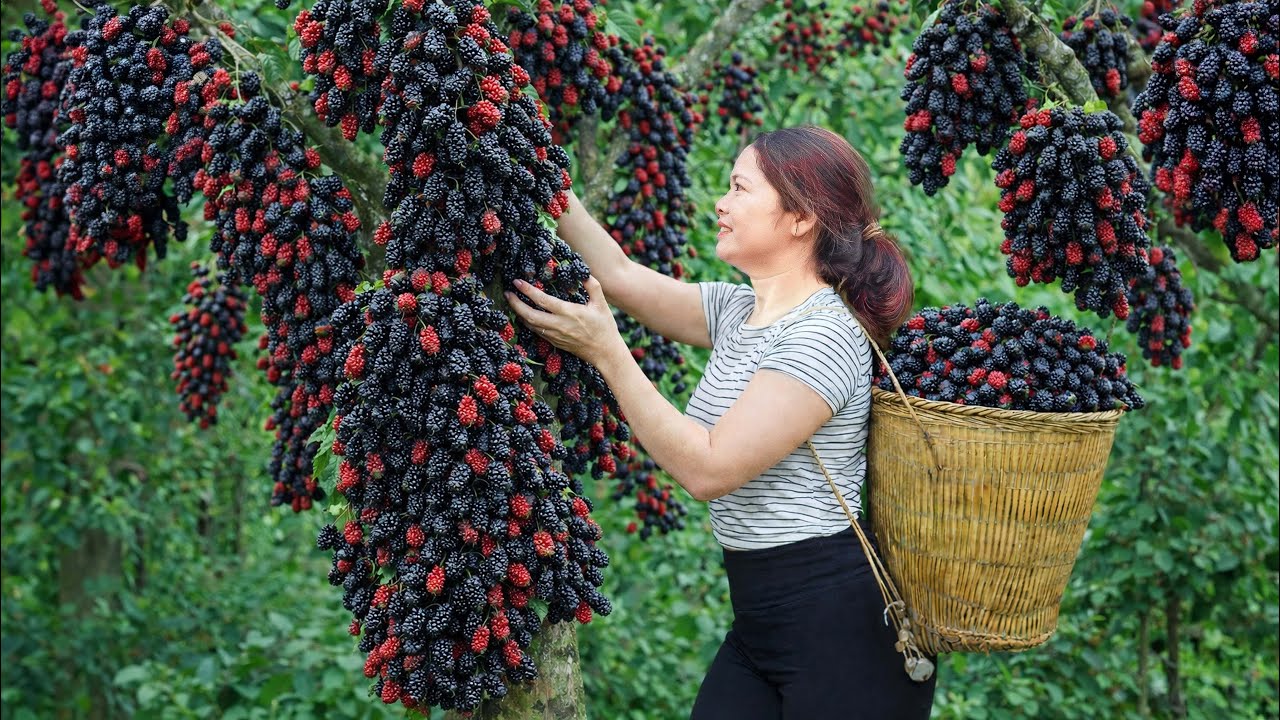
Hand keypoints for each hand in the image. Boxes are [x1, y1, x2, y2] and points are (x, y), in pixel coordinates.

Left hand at [505, 276, 624, 366]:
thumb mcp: (601, 304)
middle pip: (530, 315)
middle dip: (516, 304)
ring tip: (513, 302)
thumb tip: (584, 272)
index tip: (517, 282)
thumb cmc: (604, 327)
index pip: (542, 300)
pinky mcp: (554, 342)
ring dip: (520, 314)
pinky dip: (528, 322)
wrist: (605, 353)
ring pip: (530, 325)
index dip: (527, 290)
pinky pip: (536, 331)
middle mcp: (558, 325)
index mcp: (568, 312)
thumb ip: (592, 286)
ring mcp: (555, 335)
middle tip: (507, 293)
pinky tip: (525, 316)